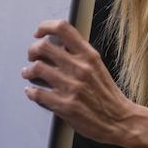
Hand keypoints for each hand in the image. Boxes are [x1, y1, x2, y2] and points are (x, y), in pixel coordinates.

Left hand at [22, 19, 136, 145]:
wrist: (120, 120)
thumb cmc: (108, 95)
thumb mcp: (98, 67)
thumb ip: (80, 56)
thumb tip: (57, 46)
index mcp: (89, 56)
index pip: (63, 28)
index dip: (45, 27)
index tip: (39, 33)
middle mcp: (80, 68)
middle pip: (43, 46)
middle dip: (32, 50)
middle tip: (32, 56)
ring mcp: (71, 87)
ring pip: (36, 68)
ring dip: (28, 71)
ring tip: (28, 73)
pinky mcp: (64, 105)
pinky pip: (37, 93)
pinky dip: (30, 91)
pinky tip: (32, 91)